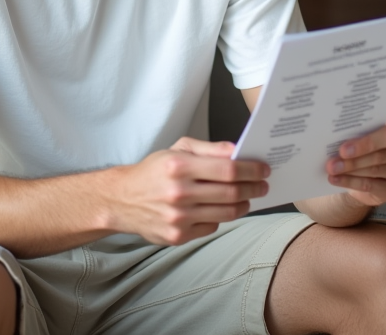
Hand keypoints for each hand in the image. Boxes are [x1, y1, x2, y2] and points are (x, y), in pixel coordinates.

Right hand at [109, 138, 268, 245]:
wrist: (122, 200)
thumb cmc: (153, 171)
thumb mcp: (178, 149)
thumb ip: (209, 149)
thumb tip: (237, 151)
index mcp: (179, 166)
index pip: (227, 169)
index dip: (251, 170)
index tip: (263, 170)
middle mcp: (178, 192)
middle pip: (231, 193)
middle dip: (253, 188)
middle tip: (262, 185)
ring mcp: (178, 217)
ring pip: (226, 213)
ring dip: (243, 205)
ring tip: (246, 198)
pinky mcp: (177, 236)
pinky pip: (211, 226)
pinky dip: (221, 217)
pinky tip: (219, 209)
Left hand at [325, 118, 385, 207]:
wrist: (371, 168)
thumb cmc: (368, 144)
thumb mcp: (366, 133)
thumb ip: (358, 133)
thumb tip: (334, 138)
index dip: (366, 143)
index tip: (344, 149)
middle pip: (379, 156)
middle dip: (353, 160)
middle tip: (332, 163)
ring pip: (373, 170)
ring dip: (349, 171)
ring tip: (331, 170)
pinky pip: (370, 185)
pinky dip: (350, 182)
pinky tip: (335, 180)